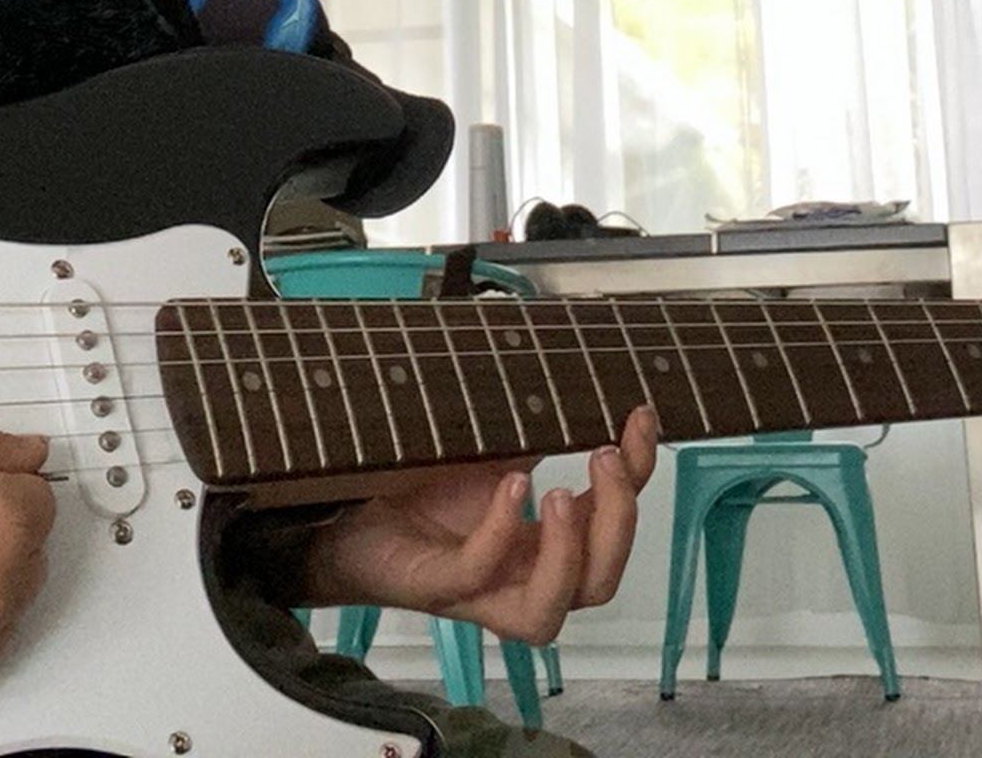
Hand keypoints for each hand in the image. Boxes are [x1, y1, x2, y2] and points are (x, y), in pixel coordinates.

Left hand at [301, 404, 657, 645]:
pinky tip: (510, 488)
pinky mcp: (429, 586)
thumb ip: (529, 421)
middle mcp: (515, 574)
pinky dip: (499, 532)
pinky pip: (474, 575)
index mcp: (539, 540)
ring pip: (544, 613)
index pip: (608, 525)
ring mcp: (474, 589)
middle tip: (609, 459)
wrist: (341, 506)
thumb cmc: (413, 480)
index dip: (637, 477)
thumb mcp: (485, 442)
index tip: (640, 416)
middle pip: (596, 584)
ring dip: (569, 554)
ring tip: (563, 494)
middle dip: (618, 523)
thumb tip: (573, 368)